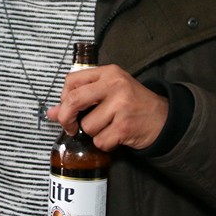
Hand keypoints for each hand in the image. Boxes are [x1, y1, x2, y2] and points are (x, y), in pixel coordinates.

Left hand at [47, 64, 167, 151]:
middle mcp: (115, 85)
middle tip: (70, 126)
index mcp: (109, 72)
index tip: (66, 109)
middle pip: (73, 100)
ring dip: (94, 133)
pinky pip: (100, 141)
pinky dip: (106, 143)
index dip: (63, 98)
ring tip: (109, 127)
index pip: (72, 80)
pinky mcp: (125, 125)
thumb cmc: (133, 104)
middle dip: (66, 117)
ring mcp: (121, 105)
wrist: (164, 118)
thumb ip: (81, 98)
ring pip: (87, 125)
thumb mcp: (109, 93)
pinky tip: (117, 136)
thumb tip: (51, 112)